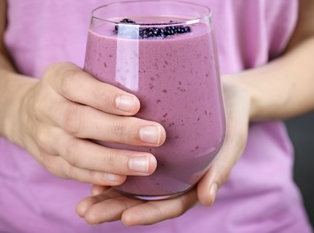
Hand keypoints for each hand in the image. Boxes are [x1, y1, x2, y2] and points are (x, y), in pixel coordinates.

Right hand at [6, 62, 165, 184]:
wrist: (25, 113)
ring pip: (76, 152)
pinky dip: (97, 176)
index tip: (135, 104)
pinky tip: (122, 179)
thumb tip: (157, 83)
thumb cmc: (68, 92)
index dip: (104, 96)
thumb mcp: (78, 74)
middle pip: (78, 121)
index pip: (76, 84)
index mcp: (56, 80)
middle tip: (156, 135)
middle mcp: (45, 108)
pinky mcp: (49, 161)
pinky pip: (71, 171)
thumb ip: (106, 78)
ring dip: (113, 160)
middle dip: (119, 131)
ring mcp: (45, 138)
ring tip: (147, 164)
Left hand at [75, 75, 250, 225]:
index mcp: (193, 183)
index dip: (149, 213)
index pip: (171, 205)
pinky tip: (88, 171)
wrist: (226, 94)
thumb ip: (220, 169)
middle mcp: (173, 178)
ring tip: (82, 203)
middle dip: (116, 209)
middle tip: (87, 214)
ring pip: (130, 184)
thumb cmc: (231, 118)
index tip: (126, 219)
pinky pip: (126, 160)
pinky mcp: (148, 145)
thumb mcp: (232, 141)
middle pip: (144, 200)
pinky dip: (108, 168)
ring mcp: (160, 164)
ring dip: (106, 195)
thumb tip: (207, 199)